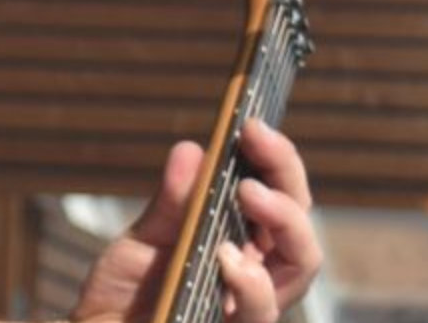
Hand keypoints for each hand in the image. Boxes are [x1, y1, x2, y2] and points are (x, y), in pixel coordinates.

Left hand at [71, 120, 320, 322]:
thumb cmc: (128, 295)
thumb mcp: (144, 241)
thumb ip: (172, 204)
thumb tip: (193, 150)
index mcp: (243, 249)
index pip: (280, 203)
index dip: (276, 163)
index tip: (252, 124)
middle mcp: (258, 282)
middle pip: (300, 234)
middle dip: (285, 186)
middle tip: (255, 151)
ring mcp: (249, 312)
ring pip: (298, 271)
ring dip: (282, 223)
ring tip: (248, 193)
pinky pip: (258, 315)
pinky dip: (251, 286)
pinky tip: (229, 259)